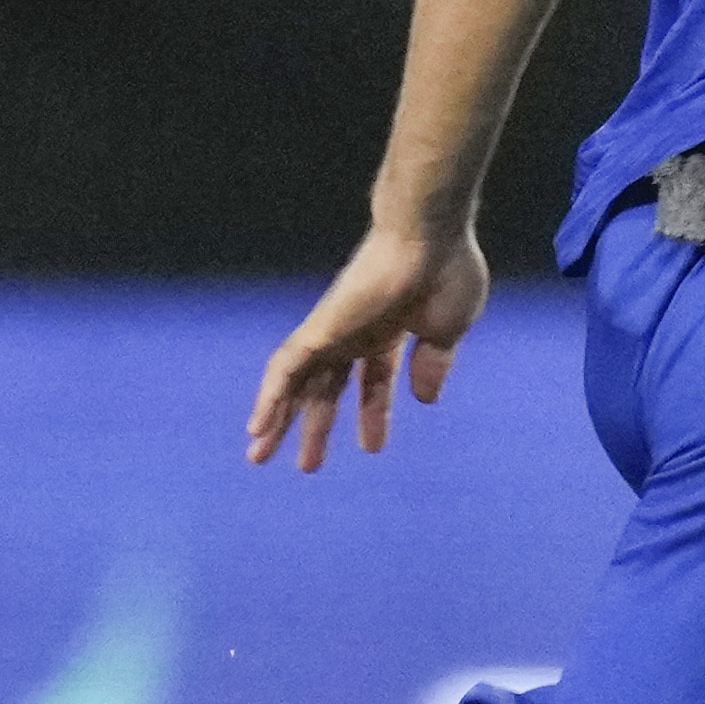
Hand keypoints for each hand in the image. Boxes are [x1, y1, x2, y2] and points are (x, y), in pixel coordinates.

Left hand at [247, 222, 491, 470]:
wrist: (429, 237)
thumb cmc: (446, 271)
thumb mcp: (446, 331)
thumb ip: (434, 363)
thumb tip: (425, 399)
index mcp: (386, 333)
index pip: (371, 381)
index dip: (372, 414)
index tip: (371, 447)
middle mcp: (354, 334)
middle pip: (324, 389)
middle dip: (315, 426)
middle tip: (306, 466)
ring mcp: (333, 331)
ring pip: (295, 383)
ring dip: (279, 419)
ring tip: (259, 455)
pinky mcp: (320, 329)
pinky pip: (285, 367)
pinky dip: (270, 396)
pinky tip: (258, 427)